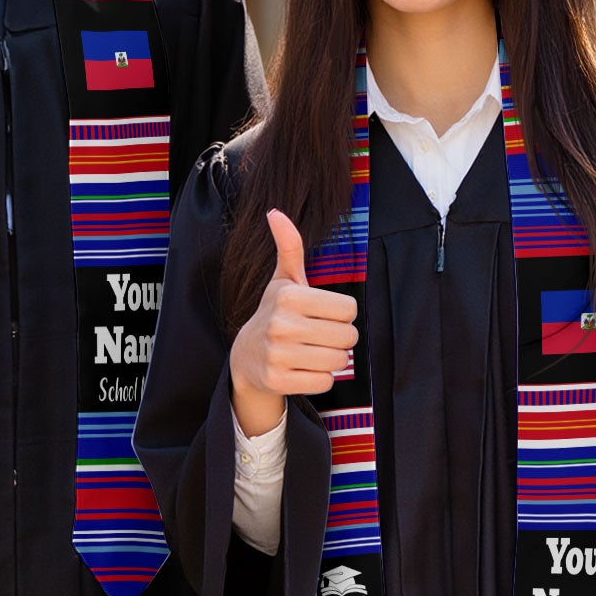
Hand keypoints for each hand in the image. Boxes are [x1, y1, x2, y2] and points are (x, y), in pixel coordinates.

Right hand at [228, 210, 358, 437]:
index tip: (323, 315)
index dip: (341, 313)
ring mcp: (278, 355)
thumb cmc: (275, 313)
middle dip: (341, 338)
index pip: (349, 309)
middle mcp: (281, 324)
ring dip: (333, 359)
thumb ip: (289, 247)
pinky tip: (304, 369)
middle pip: (348, 336)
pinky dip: (320, 378)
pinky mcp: (278, 381)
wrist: (246, 356)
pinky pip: (324, 383)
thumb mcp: (283, 280)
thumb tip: (275, 212)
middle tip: (321, 336)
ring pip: (339, 361)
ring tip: (313, 352)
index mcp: (288, 296)